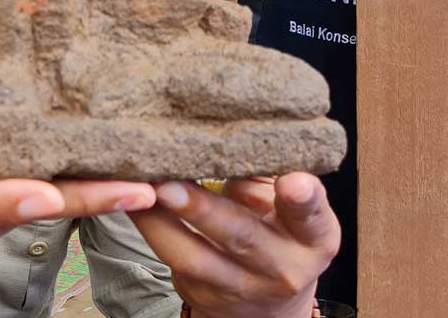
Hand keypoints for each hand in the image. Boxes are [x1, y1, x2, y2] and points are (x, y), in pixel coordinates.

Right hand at [0, 46, 156, 293]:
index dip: (5, 199)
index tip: (50, 192)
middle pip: (16, 216)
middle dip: (83, 201)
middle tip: (144, 184)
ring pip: (26, 217)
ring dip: (82, 198)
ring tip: (141, 172)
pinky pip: (18, 216)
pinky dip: (57, 196)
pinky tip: (98, 175)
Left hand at [130, 175, 339, 317]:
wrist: (268, 302)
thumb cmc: (277, 230)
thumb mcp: (287, 207)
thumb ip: (265, 178)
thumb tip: (225, 144)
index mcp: (313, 237)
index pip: (312, 218)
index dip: (303, 200)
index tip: (293, 182)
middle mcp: (281, 268)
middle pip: (241, 237)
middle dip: (202, 209)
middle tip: (170, 184)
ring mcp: (239, 286)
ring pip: (193, 255)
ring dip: (160, 221)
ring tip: (141, 189)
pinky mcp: (201, 292)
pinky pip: (169, 259)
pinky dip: (149, 227)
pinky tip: (133, 201)